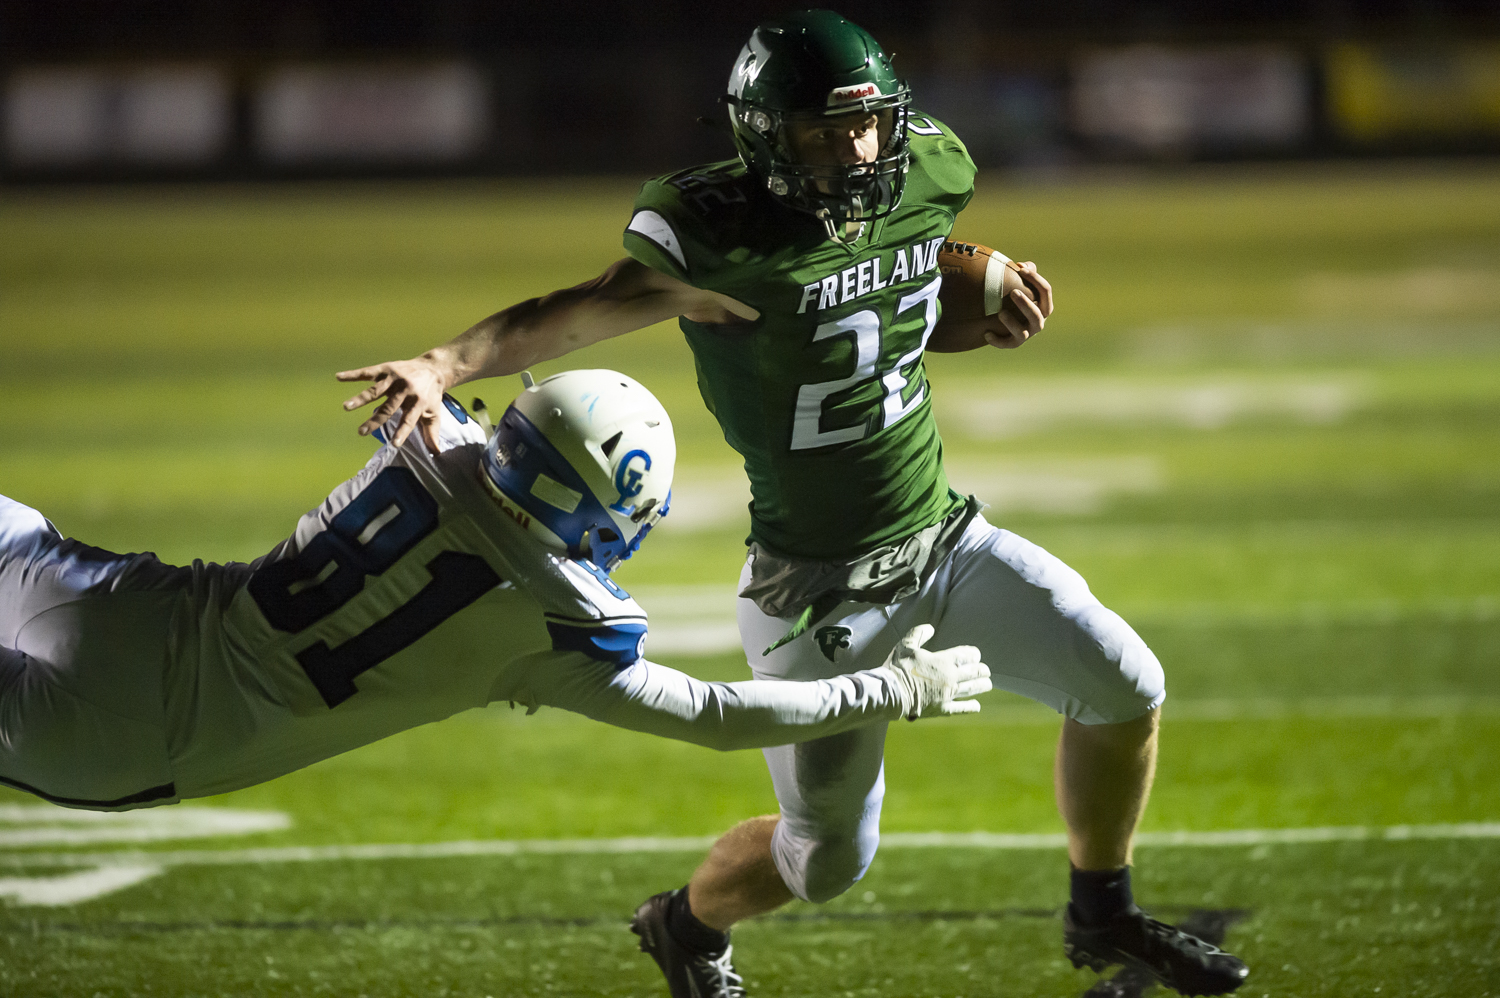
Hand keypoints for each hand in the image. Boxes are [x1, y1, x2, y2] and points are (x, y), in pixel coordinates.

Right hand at [336, 357, 449, 451]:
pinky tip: (339, 377)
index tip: (394, 444)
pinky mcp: (386, 369)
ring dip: (360, 398)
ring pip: (375, 391)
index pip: (409, 420)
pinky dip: (353, 375)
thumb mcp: (435, 413)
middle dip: (375, 420)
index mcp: (418, 403)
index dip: (402, 432)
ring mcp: (394, 379)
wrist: (433, 368)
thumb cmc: (431, 395)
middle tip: (361, 432)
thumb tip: (435, 453)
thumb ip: (431, 432)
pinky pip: (367, 372)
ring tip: (346, 407)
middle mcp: (405, 391)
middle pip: (388, 408)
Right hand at [876, 624, 991, 719]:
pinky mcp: (943, 708)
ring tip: (988, 684)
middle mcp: (950, 677)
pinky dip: (971, 706)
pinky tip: (977, 706)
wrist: (891, 692)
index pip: (966, 656)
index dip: (974, 655)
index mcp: (943, 660)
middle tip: (985, 670)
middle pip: (973, 672)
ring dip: (982, 685)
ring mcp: (948, 694)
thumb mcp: (906, 645)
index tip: (976, 655)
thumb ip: (919, 634)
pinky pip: (961, 708)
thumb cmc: (898, 668)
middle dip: (981, 670)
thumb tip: (930, 628)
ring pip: (972, 688)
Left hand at [985, 261, 1053, 349]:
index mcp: (1043, 306)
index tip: (1020, 269)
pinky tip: (986, 334)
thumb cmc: (1015, 296)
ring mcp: (1027, 334)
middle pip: (1037, 314)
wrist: (1005, 320)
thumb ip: (1026, 273)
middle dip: (1026, 304)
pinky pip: (1007, 344)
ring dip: (1012, 323)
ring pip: (1023, 332)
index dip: (1035, 279)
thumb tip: (1021, 265)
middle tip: (1013, 292)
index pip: (1046, 291)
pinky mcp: (1014, 343)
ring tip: (1000, 313)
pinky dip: (998, 341)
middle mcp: (1038, 322)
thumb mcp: (1022, 283)